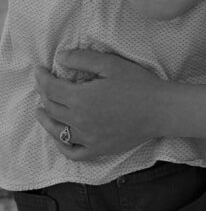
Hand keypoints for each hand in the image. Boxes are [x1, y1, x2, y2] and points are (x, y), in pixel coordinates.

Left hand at [35, 50, 165, 160]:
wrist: (160, 110)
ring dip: (45, 119)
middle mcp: (79, 121)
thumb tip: (60, 58)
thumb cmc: (138, 84)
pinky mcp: (97, 149)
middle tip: (44, 84)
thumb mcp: (111, 64)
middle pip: (52, 108)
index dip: (42, 78)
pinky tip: (59, 137)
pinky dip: (61, 145)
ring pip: (57, 130)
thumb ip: (83, 59)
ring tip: (41, 110)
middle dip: (44, 94)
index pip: (51, 88)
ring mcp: (87, 138)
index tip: (40, 70)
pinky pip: (72, 152)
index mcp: (81, 98)